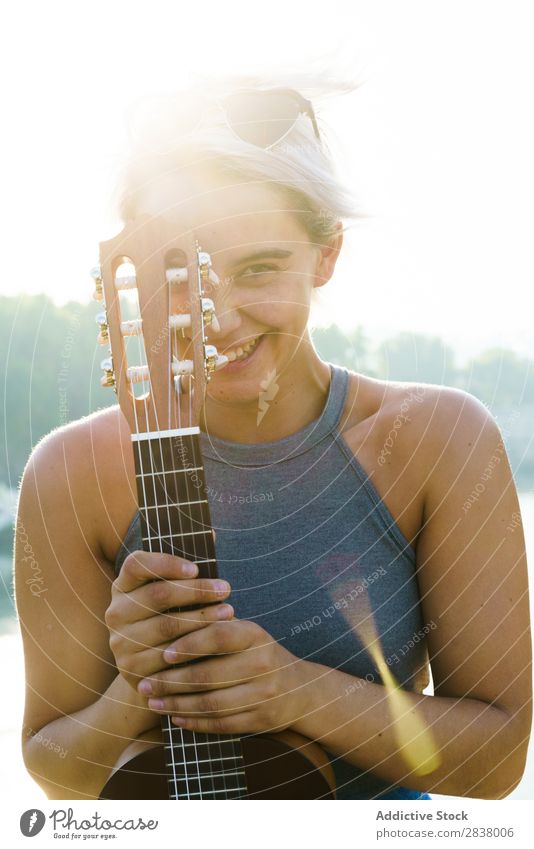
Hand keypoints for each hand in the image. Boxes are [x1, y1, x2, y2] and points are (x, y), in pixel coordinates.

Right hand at [104, 551, 233, 690]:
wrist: (156, 671)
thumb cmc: (172, 619)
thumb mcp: (176, 593)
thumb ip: (189, 568)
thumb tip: (212, 534)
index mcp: (123, 585)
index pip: (137, 564)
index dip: (165, 563)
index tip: (196, 568)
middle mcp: (116, 612)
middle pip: (157, 595)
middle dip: (196, 591)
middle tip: (226, 588)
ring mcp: (120, 641)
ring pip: (166, 626)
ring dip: (202, 619)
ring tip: (229, 612)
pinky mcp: (131, 669)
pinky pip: (167, 656)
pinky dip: (195, 648)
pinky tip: (216, 642)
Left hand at [136, 618, 311, 734]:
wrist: (301, 690)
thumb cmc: (260, 655)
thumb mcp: (246, 634)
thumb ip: (215, 628)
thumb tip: (167, 621)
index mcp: (256, 635)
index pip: (218, 636)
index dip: (189, 645)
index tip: (163, 653)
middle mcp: (262, 663)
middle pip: (209, 675)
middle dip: (171, 682)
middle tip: (145, 684)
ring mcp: (264, 695)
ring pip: (212, 703)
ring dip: (177, 705)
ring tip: (153, 702)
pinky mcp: (261, 720)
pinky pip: (221, 724)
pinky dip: (195, 722)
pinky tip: (175, 717)